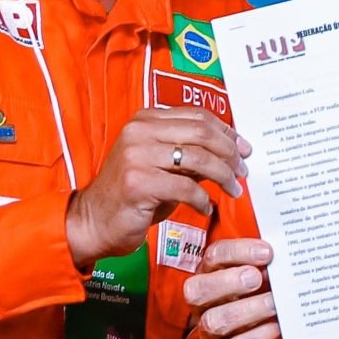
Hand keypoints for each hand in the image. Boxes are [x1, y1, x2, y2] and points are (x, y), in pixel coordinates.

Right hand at [66, 107, 249, 265]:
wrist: (94, 222)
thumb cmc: (132, 196)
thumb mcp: (163, 167)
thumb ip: (191, 155)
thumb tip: (232, 152)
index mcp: (145, 119)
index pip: (197, 116)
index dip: (226, 131)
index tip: (244, 149)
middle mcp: (139, 131)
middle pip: (201, 132)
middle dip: (229, 152)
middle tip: (242, 171)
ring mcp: (137, 155)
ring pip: (198, 158)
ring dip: (222, 176)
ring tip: (232, 189)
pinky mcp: (139, 182)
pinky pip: (186, 187)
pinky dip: (202, 199)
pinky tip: (205, 208)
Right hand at [183, 238, 285, 338]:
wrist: (267, 334)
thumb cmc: (261, 295)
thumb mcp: (262, 276)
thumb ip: (267, 266)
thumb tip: (284, 259)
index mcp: (211, 272)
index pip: (215, 255)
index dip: (239, 252)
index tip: (267, 252)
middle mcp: (203, 301)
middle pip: (198, 289)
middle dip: (228, 282)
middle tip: (257, 278)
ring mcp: (208, 329)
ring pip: (214, 321)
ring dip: (247, 310)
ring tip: (274, 303)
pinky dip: (257, 336)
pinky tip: (276, 326)